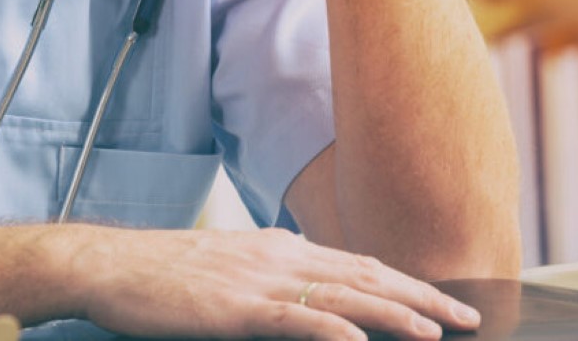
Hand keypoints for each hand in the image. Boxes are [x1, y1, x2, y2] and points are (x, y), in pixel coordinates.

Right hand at [63, 226, 481, 340]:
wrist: (109, 266)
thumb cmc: (162, 273)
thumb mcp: (227, 261)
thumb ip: (272, 265)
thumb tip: (309, 267)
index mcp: (279, 247)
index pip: (359, 263)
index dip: (407, 282)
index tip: (444, 301)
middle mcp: (278, 257)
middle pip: (366, 275)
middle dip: (422, 297)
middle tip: (468, 317)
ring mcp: (259, 281)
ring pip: (344, 295)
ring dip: (396, 314)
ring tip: (437, 331)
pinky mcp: (236, 310)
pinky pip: (295, 319)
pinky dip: (335, 330)